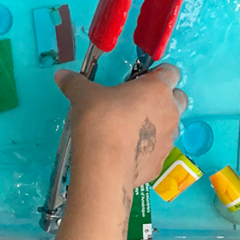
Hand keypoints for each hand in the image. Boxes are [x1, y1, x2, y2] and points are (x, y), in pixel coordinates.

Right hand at [54, 65, 186, 187]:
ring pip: (171, 125)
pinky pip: (159, 150)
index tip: (142, 79)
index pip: (172, 72)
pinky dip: (149, 149)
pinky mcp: (161, 163)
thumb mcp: (83, 96)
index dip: (160, 73)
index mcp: (158, 89)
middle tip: (141, 102)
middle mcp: (170, 111)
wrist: (106, 167)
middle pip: (179, 98)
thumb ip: (75, 83)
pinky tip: (129, 152)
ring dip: (159, 124)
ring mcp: (168, 139)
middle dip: (166, 98)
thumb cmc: (101, 121)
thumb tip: (60, 75)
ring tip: (134, 129)